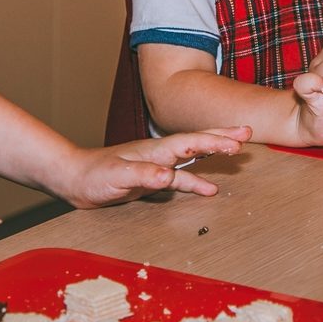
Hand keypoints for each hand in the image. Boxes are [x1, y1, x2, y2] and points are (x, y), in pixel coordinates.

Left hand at [56, 127, 250, 208]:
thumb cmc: (93, 175)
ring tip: (237, 151)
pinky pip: (180, 179)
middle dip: (222, 137)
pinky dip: (196, 182)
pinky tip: (210, 188)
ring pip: (192, 158)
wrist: (75, 178)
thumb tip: (168, 176)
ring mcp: (157, 165)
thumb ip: (143, 175)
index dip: (214, 141)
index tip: (236, 142)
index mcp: (154, 150)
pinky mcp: (152, 179)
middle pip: (196, 141)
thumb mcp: (118, 176)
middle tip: (247, 133)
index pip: (190, 142)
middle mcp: (159, 154)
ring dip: (213, 154)